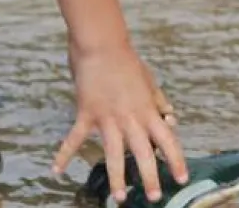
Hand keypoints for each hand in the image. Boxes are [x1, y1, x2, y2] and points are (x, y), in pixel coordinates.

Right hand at [52, 42, 187, 202]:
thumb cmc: (127, 61)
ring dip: (117, 177)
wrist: (101, 45)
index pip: (168, 139)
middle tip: (154, 197)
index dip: (177, 160)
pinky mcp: (86, 113)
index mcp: (148, 110)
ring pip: (114, 153)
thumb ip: (159, 102)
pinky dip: (64, 154)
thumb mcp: (150, 81)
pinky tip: (57, 170)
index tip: (182, 178)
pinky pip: (75, 138)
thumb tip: (171, 119)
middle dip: (150, 177)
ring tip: (120, 197)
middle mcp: (131, 117)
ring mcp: (108, 117)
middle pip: (143, 152)